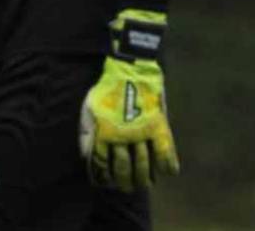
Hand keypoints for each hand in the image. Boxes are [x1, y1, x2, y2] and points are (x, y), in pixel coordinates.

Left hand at [79, 9, 178, 191]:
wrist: (130, 66)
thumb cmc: (108, 87)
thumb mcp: (89, 106)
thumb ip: (86, 131)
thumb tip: (85, 156)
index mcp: (103, 132)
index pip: (103, 165)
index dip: (106, 178)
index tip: (109, 184)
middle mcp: (121, 135)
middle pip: (124, 169)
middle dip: (126, 182)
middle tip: (129, 188)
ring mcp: (140, 130)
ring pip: (144, 164)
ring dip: (145, 178)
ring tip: (146, 184)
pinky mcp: (157, 123)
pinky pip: (165, 149)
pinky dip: (169, 163)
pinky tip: (170, 172)